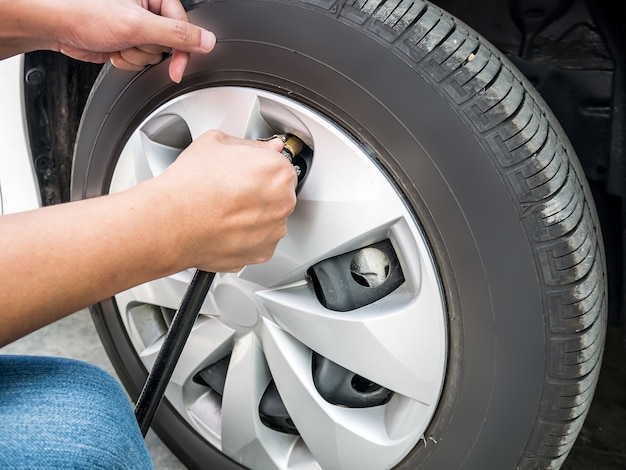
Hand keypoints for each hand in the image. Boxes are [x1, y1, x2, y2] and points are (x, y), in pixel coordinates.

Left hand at [55, 0, 214, 81]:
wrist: (55, 24)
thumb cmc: (85, 12)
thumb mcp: (138, 24)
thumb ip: (177, 34)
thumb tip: (207, 40)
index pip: (184, 27)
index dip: (181, 51)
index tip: (177, 68)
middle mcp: (146, 9)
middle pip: (168, 43)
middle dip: (148, 49)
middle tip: (130, 40)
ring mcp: (136, 27)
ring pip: (153, 55)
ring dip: (134, 56)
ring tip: (117, 42)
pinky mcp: (125, 41)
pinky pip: (138, 61)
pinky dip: (125, 60)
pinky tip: (112, 49)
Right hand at [150, 131, 297, 271]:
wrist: (172, 221)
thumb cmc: (190, 185)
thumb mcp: (216, 142)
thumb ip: (250, 144)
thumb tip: (265, 148)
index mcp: (278, 171)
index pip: (281, 166)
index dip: (262, 168)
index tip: (249, 172)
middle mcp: (282, 203)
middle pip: (279, 194)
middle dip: (260, 193)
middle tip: (232, 191)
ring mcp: (273, 231)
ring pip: (270, 220)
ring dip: (254, 216)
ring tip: (225, 211)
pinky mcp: (261, 253)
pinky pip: (260, 242)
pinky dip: (246, 238)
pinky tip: (226, 228)